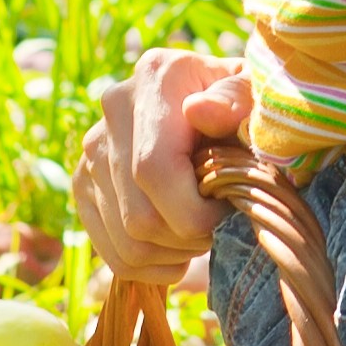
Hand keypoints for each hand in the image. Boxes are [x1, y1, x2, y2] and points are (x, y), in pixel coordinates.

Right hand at [71, 45, 249, 286]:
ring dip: (174, 254)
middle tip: (221, 227)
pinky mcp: (84, 184)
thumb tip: (199, 112)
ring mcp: (92, 150)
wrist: (220, 106)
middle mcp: (112, 110)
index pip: (154, 170)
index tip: (230, 212)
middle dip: (190, 239)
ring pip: (126, 242)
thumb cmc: (250, 106)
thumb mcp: (260, 93)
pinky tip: (180, 249)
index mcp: (155, 79)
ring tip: (203, 233)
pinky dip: (152, 266)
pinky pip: (111, 252)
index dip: (196, 212)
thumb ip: (239, 99)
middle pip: (140, 217)